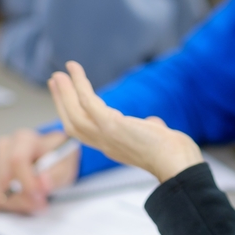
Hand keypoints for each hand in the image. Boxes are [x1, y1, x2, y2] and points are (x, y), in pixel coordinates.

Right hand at [0, 128, 76, 213]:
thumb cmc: (56, 160)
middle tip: (41, 204)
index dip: (27, 182)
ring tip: (34, 202)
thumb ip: (55, 176)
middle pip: (4, 178)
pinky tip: (23, 201)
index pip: (17, 160)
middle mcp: (5, 146)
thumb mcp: (65, 167)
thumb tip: (41, 183)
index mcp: (24, 139)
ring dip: (16, 203)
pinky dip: (8, 205)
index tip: (40, 195)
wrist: (49, 158)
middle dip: (23, 197)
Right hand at [48, 61, 202, 181]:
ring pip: (74, 113)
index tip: (68, 97)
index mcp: (113, 147)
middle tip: (56, 80)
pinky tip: (75, 70)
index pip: (85, 131)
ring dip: (65, 92)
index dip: (72, 114)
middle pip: (72, 123)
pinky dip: (79, 85)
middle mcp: (104, 144)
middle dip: (62, 101)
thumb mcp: (155, 138)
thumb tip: (153, 122)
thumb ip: (149, 128)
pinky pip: (87, 102)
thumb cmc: (173, 153)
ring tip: (60, 73)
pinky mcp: (110, 126)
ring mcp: (105, 136)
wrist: (178, 164)